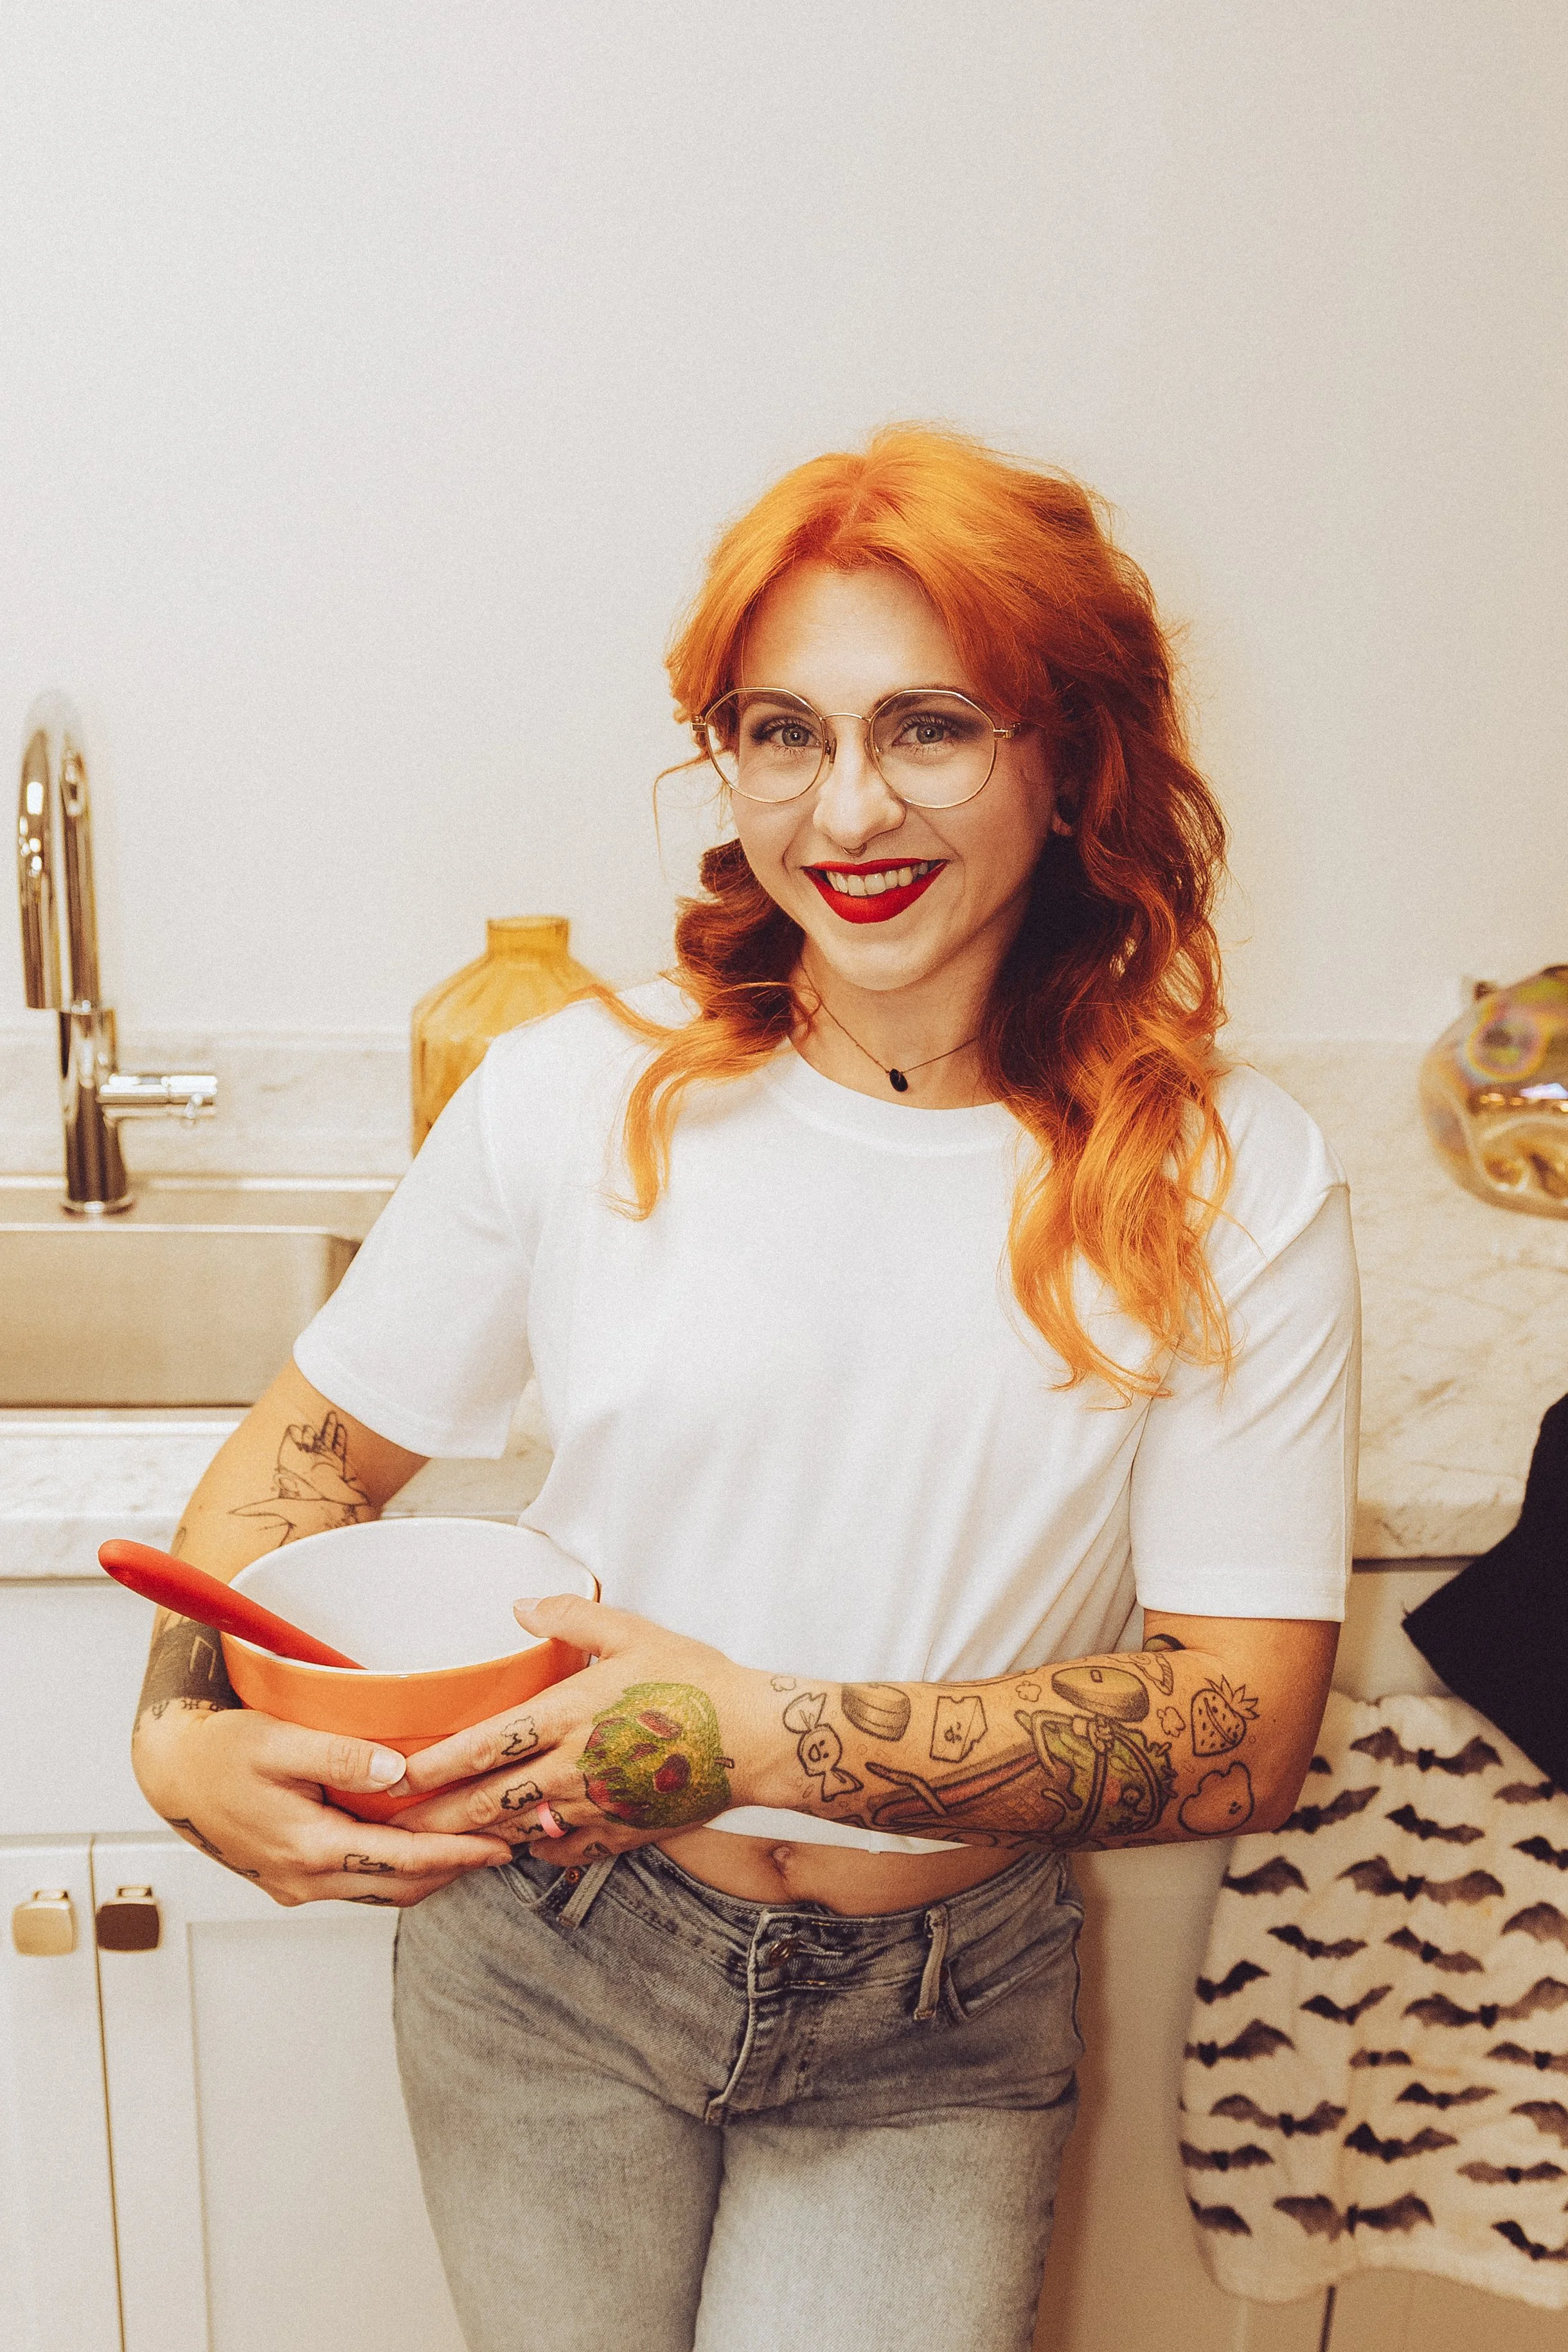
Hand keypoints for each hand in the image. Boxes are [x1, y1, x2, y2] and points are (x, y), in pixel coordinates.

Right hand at [133, 1704, 511, 1906]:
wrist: (173, 1773)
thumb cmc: (222, 1751)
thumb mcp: (279, 1742)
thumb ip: (341, 1757)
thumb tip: (400, 1772)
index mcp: (308, 1847)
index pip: (402, 1861)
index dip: (457, 1855)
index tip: (499, 1845)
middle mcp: (306, 1879)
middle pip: (401, 1887)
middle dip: (455, 1869)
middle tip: (505, 1845)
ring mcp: (299, 1885)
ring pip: (382, 1891)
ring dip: (430, 1873)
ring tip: (475, 1845)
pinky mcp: (294, 1879)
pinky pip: (359, 1884)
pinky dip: (398, 1870)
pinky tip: (421, 1844)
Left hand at [391, 1595, 772, 1863]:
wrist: (753, 1738)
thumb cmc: (696, 1681)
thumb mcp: (633, 1631)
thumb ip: (572, 1616)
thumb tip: (521, 1604)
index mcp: (571, 1715)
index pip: (486, 1745)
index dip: (436, 1764)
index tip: (399, 1775)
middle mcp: (574, 1769)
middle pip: (488, 1802)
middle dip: (436, 1818)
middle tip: (394, 1827)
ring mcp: (596, 1809)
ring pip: (519, 1833)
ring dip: (474, 1840)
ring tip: (437, 1846)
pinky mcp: (621, 1835)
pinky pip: (564, 1853)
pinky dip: (534, 1853)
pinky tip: (517, 1850)